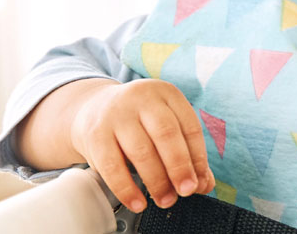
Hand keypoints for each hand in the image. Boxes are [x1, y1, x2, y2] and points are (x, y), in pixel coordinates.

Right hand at [69, 79, 214, 212]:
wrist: (91, 108)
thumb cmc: (139, 122)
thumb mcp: (164, 125)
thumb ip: (187, 152)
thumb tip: (205, 184)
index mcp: (167, 94)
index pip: (190, 126)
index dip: (198, 158)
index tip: (201, 182)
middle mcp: (142, 98)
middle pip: (166, 135)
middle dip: (179, 167)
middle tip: (187, 191)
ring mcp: (117, 115)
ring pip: (141, 151)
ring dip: (157, 181)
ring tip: (166, 200)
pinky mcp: (95, 135)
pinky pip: (112, 166)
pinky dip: (127, 189)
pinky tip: (138, 203)